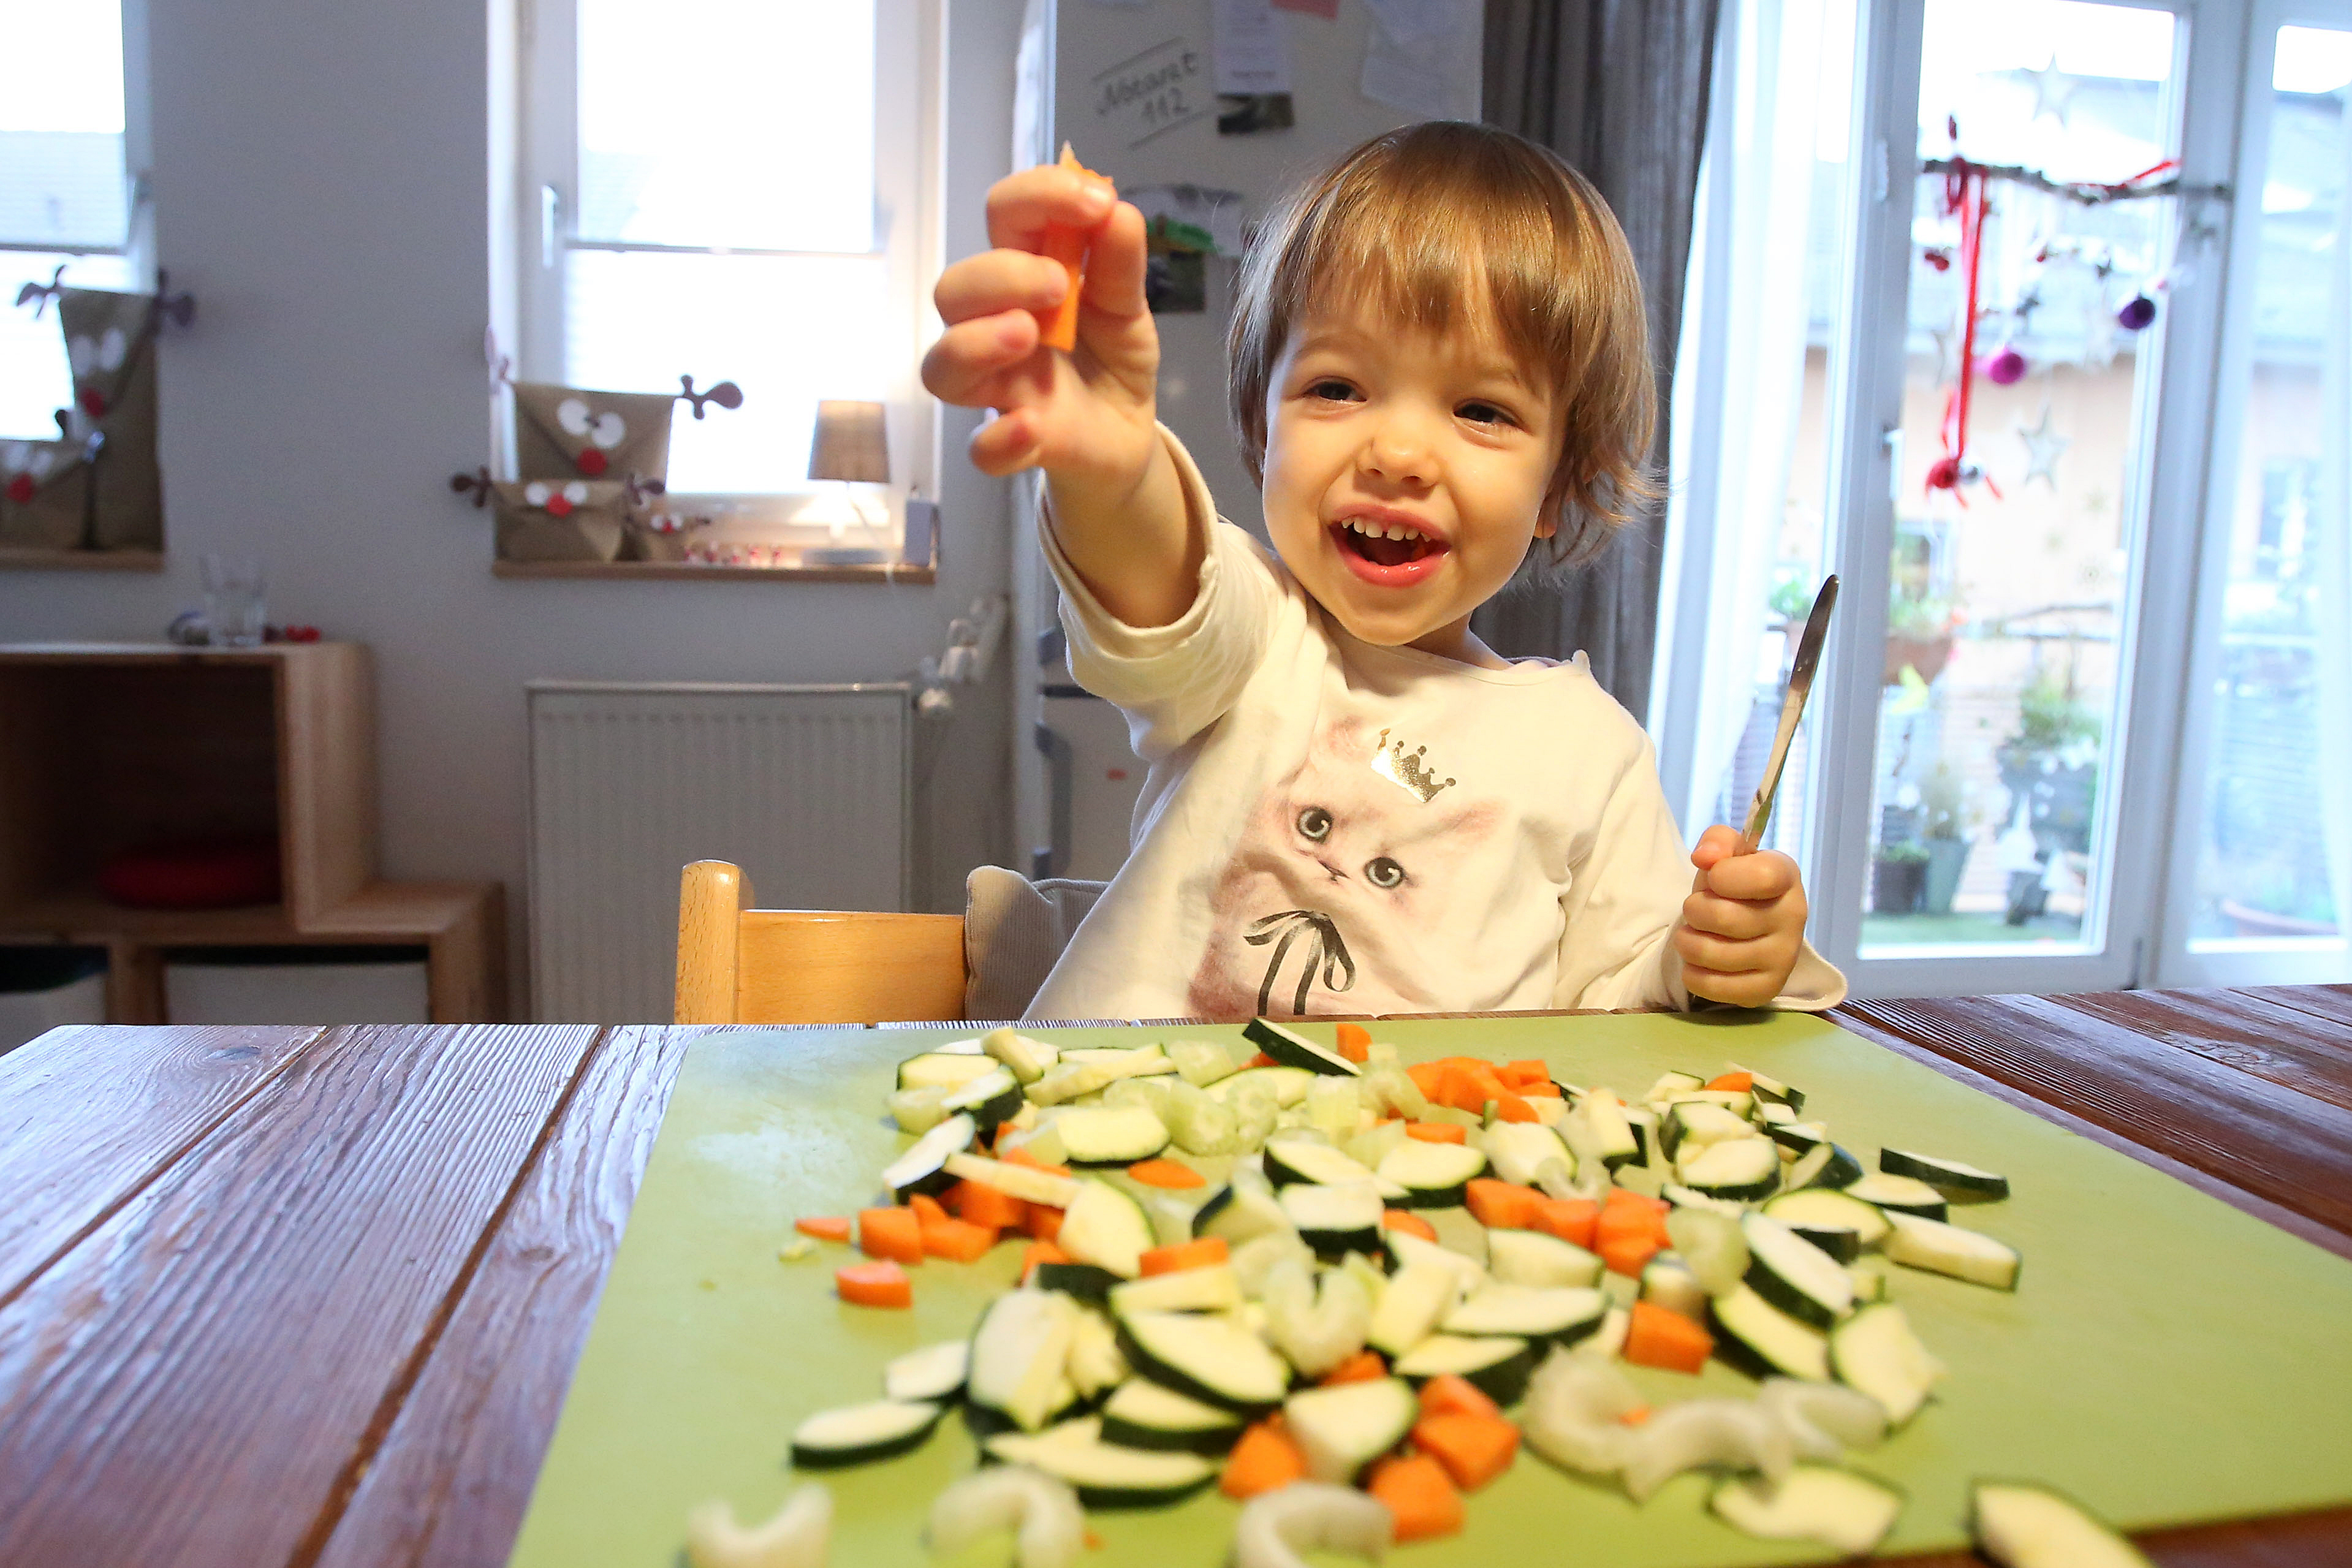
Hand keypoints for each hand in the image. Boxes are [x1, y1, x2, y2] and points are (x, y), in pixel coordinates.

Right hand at [920, 163, 1161, 498]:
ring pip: (941, 366)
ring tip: (1027, 335)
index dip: (1038, 197)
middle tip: (1058, 285)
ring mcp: (999, 387)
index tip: (1096, 203)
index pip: (1002, 216)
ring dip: (975, 343)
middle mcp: (994, 326)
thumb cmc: (1111, 357)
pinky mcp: (1015, 444)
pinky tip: (1032, 426)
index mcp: (1023, 275)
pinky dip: (999, 439)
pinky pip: (981, 449)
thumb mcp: (1128, 305)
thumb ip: (1121, 262)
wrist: (1127, 434)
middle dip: (999, 276)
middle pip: (953, 290)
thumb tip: (1117, 210)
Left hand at [1673, 825, 1806, 1007]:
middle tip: (1696, 910)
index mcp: (1786, 876)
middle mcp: (1794, 917)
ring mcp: (1784, 957)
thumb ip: (1716, 841)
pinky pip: (1711, 986)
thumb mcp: (1726, 854)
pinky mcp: (1767, 989)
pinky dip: (1692, 974)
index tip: (1714, 879)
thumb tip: (1705, 857)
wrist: (1749, 927)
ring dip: (1687, 942)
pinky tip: (1700, 963)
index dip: (1724, 877)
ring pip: (1711, 953)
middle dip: (1694, 910)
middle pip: (1724, 917)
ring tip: (1694, 934)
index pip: (1761, 876)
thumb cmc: (1735, 885)